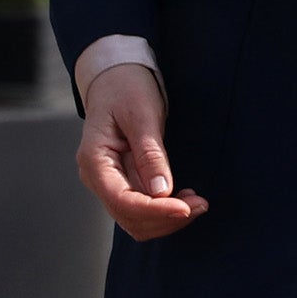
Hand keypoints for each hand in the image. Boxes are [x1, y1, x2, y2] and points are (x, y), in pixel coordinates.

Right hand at [77, 60, 203, 241]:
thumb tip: (161, 192)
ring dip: (167, 218)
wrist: (116, 78)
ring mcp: (110, 182)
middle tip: (201, 204)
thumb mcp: (141, 115)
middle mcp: (98, 177)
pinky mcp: (124, 182)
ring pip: (136, 219)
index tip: (186, 208)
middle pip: (129, 217)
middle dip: (165, 218)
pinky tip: (185, 197)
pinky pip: (143, 207)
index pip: (122, 201)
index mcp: (94, 160)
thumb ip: (150, 154)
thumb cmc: (126, 88)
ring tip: (197, 202)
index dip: (155, 211)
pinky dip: (164, 210)